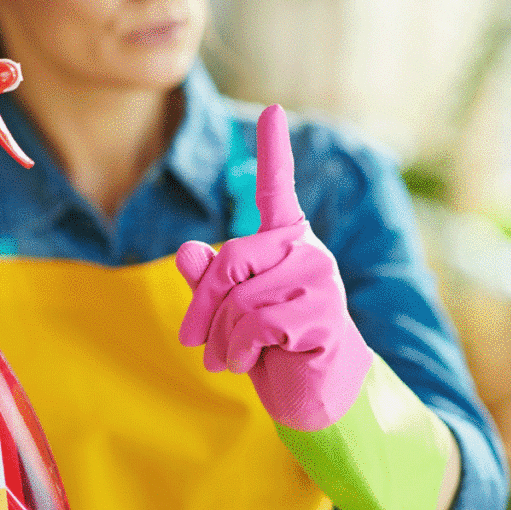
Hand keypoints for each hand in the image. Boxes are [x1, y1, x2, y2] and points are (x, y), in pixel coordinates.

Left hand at [176, 104, 372, 431]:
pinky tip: (254, 362)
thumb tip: (187, 250)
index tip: (271, 111)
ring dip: (221, 338)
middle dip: (202, 307)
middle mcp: (307, 252)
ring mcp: (319, 281)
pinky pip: (255, 324)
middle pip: (229, 260)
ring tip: (231, 357)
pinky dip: (239, 350)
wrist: (317, 398)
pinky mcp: (323, 315)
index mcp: (286, 245)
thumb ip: (211, 284)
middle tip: (194, 341)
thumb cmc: (273, 350)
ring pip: (239, 298)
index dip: (274, 151)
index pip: (279, 191)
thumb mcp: (232, 315)